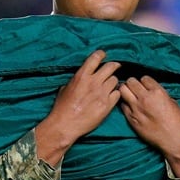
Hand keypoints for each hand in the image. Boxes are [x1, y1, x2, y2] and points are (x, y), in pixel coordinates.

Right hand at [34, 50, 120, 165]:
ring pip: (115, 80)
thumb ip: (77, 79)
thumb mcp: (65, 88)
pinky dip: (115, 94)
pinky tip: (110, 97)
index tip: (104, 56)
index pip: (96, 57)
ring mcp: (102, 93)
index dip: (102, 54)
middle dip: (114, 66)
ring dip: (113, 82)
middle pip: (111, 66)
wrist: (65, 125)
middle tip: (114, 68)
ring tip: (109, 86)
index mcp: (82, 75)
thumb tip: (83, 76)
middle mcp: (94, 82)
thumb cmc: (62, 107)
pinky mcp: (107, 105)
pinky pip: (117, 94)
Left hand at [117, 76, 179, 176]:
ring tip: (130, 95)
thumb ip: (160, 94)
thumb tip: (152, 91)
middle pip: (131, 81)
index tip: (146, 86)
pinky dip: (125, 104)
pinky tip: (130, 107)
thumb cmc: (177, 122)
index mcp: (158, 92)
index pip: (144, 78)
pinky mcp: (131, 119)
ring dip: (126, 91)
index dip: (145, 82)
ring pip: (122, 90)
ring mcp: (136, 108)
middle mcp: (145, 98)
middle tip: (135, 89)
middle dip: (133, 83)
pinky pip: (122, 105)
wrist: (174, 140)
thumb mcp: (172, 102)